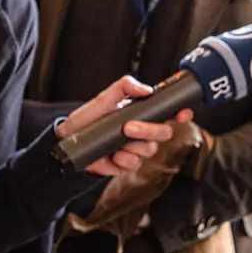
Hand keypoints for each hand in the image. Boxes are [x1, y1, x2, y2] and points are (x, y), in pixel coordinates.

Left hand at [55, 75, 193, 175]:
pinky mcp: (127, 164)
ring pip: (150, 149)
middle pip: (164, 133)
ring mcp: (136, 149)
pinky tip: (111, 154)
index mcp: (142, 115)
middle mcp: (143, 132)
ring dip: (133, 145)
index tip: (183, 112)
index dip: (180, 114)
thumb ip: (123, 87)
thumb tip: (146, 89)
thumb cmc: (88, 118)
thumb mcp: (104, 98)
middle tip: (128, 127)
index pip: (169, 114)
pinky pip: (134, 164)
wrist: (68, 140)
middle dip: (149, 130)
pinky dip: (122, 159)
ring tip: (115, 141)